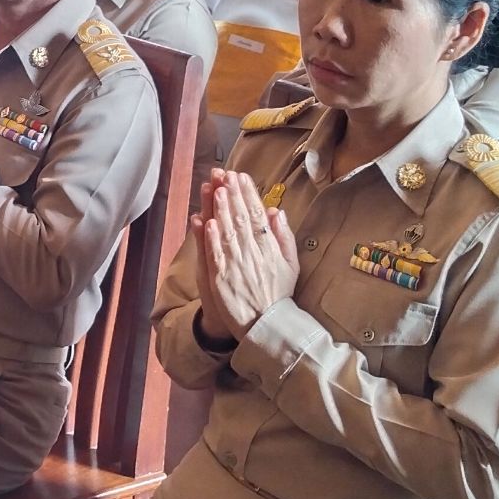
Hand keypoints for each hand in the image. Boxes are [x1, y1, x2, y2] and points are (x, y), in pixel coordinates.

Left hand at [196, 171, 299, 342]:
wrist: (267, 324)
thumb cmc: (278, 293)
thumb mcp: (291, 264)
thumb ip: (284, 236)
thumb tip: (276, 211)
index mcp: (270, 248)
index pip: (257, 215)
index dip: (249, 194)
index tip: (242, 176)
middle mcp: (253, 254)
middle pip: (241, 219)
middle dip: (233, 195)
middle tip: (226, 174)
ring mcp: (237, 266)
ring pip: (228, 233)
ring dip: (221, 210)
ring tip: (217, 189)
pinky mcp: (222, 279)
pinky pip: (216, 255)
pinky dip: (211, 239)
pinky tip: (207, 222)